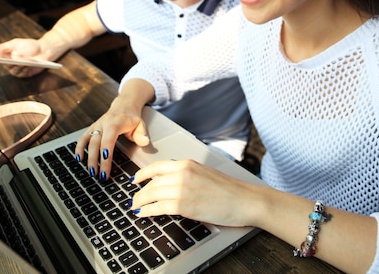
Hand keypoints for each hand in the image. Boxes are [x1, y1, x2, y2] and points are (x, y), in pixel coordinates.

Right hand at [0, 39, 44, 77]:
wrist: (44, 50)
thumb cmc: (30, 46)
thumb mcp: (15, 44)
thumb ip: (3, 47)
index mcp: (5, 55)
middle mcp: (9, 63)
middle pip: (4, 64)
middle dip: (10, 60)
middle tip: (14, 55)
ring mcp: (16, 69)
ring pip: (13, 70)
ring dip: (19, 64)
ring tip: (24, 59)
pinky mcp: (24, 74)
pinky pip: (21, 74)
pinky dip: (25, 69)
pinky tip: (28, 65)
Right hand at [74, 97, 150, 180]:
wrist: (124, 106)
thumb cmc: (132, 118)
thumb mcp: (141, 124)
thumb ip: (142, 134)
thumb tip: (144, 142)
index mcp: (115, 122)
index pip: (109, 137)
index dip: (106, 148)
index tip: (105, 159)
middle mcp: (103, 123)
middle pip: (97, 142)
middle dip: (97, 159)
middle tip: (100, 175)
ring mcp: (96, 126)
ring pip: (88, 142)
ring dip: (88, 157)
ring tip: (91, 172)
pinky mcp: (91, 129)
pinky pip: (83, 138)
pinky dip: (79, 148)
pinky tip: (78, 159)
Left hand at [130, 159, 257, 227]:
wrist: (245, 200)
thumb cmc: (230, 190)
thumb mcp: (205, 174)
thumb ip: (187, 175)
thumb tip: (171, 183)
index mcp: (188, 164)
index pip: (157, 166)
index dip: (142, 174)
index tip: (136, 179)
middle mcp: (182, 173)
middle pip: (152, 182)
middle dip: (140, 192)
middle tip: (134, 199)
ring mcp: (182, 188)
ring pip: (151, 193)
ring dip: (140, 202)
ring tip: (135, 207)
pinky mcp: (184, 205)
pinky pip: (158, 207)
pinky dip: (146, 211)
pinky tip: (142, 214)